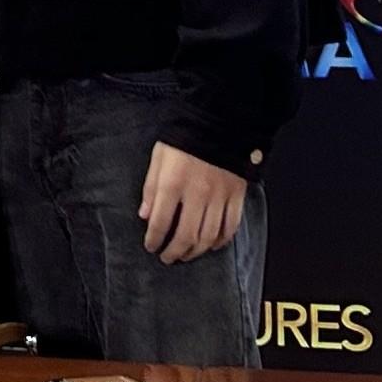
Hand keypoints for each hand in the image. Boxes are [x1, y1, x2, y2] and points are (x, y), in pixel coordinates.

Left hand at [137, 142, 247, 264]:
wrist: (220, 124)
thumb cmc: (184, 139)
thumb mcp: (159, 158)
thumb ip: (151, 187)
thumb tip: (144, 215)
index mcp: (173, 183)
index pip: (159, 221)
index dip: (153, 239)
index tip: (150, 246)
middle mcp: (197, 194)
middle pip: (185, 235)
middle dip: (174, 252)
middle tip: (167, 258)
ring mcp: (219, 197)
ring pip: (208, 236)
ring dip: (196, 251)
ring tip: (186, 255)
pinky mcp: (236, 196)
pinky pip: (230, 226)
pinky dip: (221, 241)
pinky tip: (212, 245)